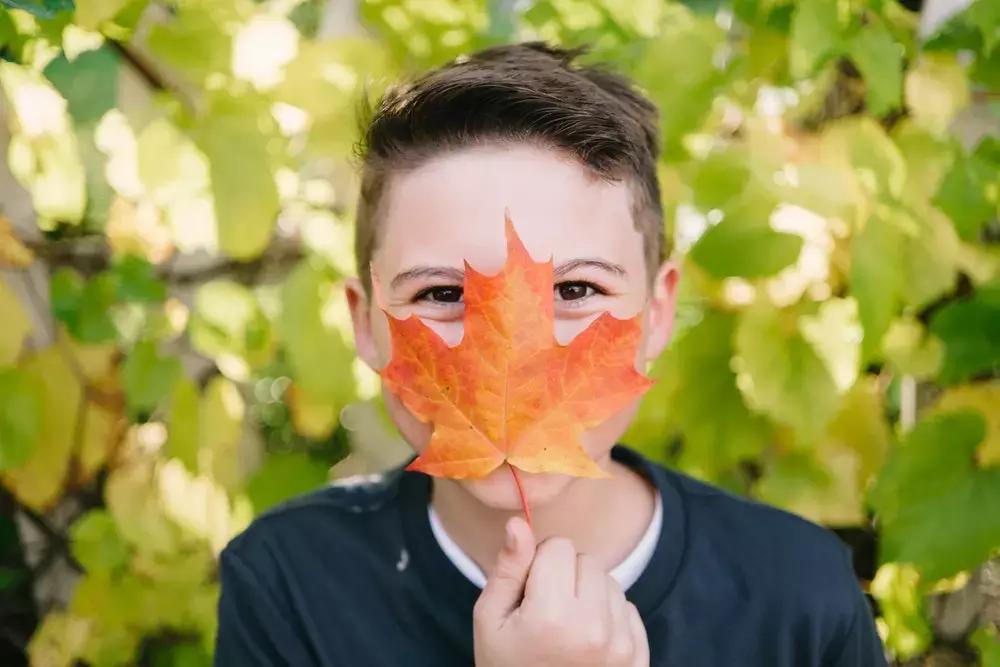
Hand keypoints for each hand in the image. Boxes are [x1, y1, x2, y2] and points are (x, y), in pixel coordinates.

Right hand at [473, 516, 648, 666]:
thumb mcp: (490, 620)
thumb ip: (507, 569)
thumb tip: (519, 523)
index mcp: (552, 615)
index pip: (559, 546)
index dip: (540, 563)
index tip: (530, 593)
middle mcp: (594, 628)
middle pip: (588, 560)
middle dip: (566, 576)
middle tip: (547, 612)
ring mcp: (621, 646)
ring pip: (610, 582)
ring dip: (590, 595)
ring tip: (567, 628)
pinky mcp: (638, 658)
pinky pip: (629, 608)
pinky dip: (610, 617)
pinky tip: (587, 641)